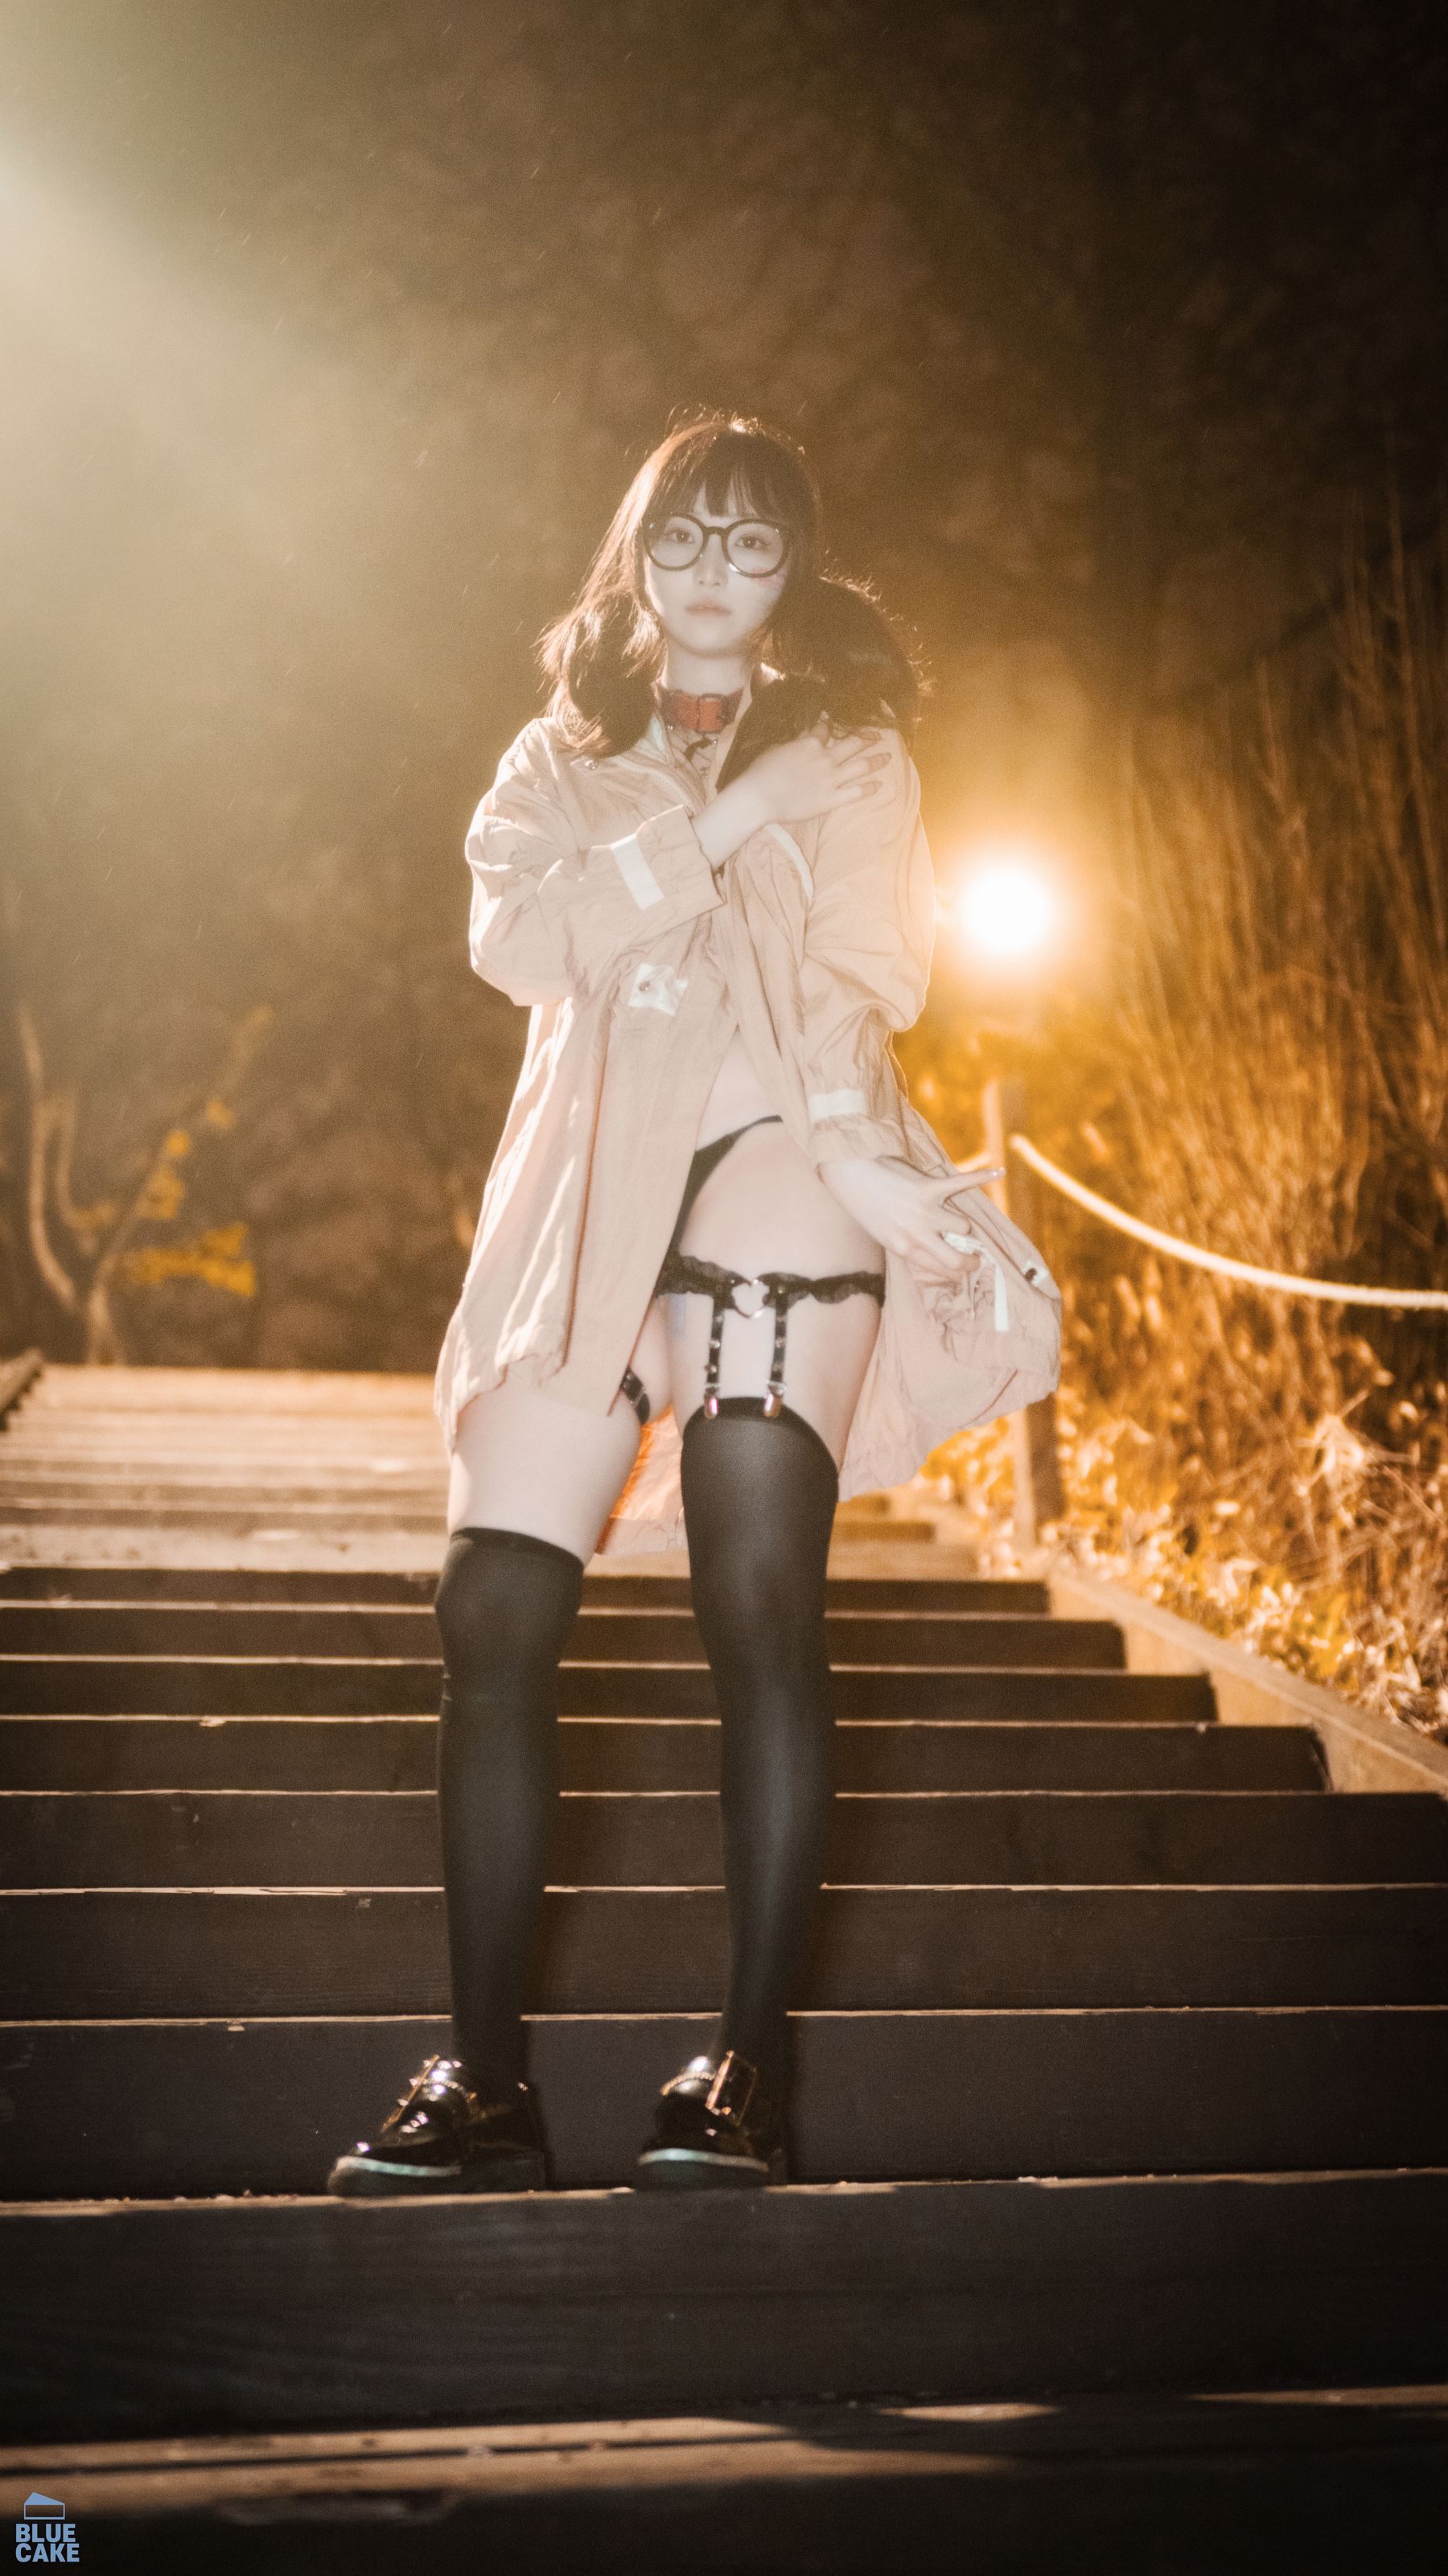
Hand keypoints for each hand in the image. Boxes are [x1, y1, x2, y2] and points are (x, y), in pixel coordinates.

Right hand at [693, 720, 889, 868]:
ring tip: (888, 757)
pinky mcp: (831, 799)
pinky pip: (856, 792)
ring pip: (861, 766)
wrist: (758, 796)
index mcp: (810, 743)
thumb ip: (794, 742)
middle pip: (853, 743)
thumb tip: (802, 737)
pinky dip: (870, 788)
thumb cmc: (760, 772)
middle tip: (878, 737)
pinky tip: (880, 785)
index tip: (840, 725)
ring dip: (876, 760)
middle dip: (867, 738)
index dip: (833, 726)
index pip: (826, 730)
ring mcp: (830, 778)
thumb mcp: (776, 748)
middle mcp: (825, 757)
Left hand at [820, 1155, 1005, 1285]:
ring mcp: (923, 1212)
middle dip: (971, 1261)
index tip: (964, 1269)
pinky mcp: (927, 1188)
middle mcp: (916, 1235)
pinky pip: (961, 1183)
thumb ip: (908, 1243)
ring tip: (956, 1218)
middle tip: (976, 1258)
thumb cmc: (865, 1206)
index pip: (940, 1270)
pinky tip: (998, 1172)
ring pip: (963, 1227)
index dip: (956, 1271)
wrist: (848, 1176)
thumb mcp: (883, 1235)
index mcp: (904, 1249)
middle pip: (957, 1259)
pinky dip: (982, 1176)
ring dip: (963, 1223)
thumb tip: (931, 1252)